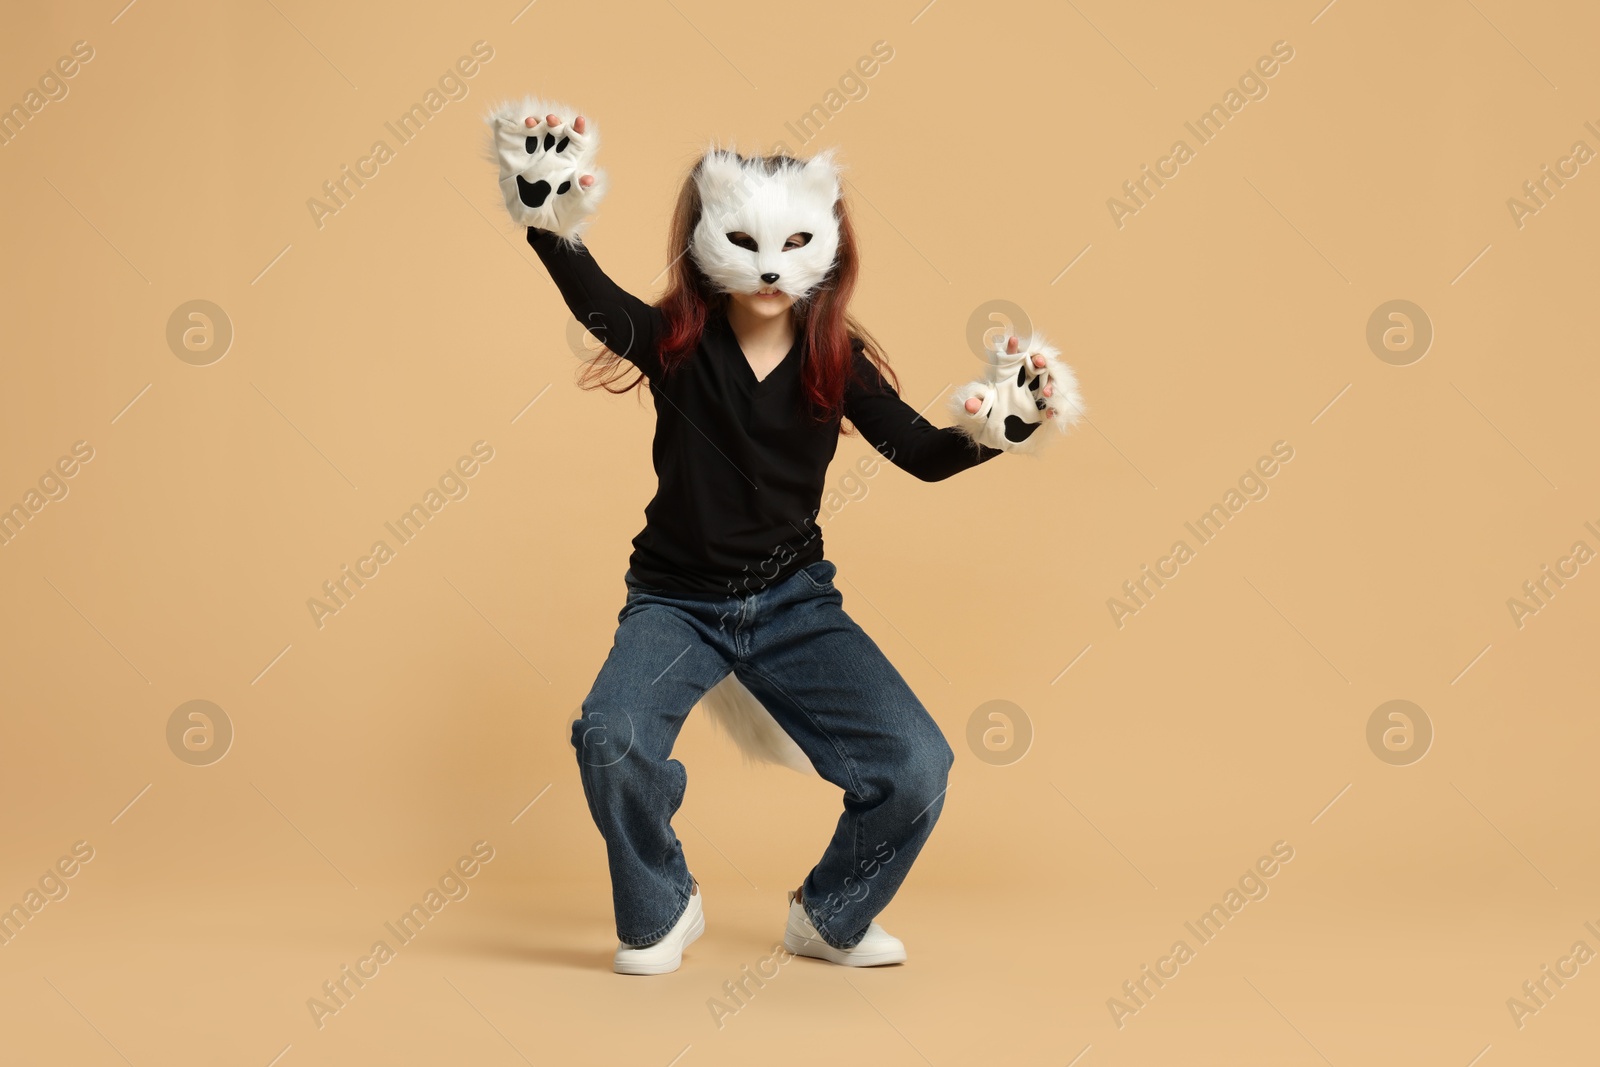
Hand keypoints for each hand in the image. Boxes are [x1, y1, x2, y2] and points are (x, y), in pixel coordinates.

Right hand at [488, 97, 606, 237]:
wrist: (532, 223)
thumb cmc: (557, 215)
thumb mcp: (569, 206)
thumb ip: (578, 192)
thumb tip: (589, 180)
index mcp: (567, 162)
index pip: (576, 140)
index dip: (578, 129)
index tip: (579, 121)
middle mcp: (550, 153)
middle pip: (555, 130)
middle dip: (555, 121)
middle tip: (552, 121)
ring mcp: (531, 153)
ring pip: (534, 129)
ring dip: (534, 121)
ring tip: (531, 123)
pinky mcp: (513, 156)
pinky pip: (510, 136)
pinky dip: (510, 125)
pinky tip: (513, 126)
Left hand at [964, 336, 1056, 415]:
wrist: (999, 431)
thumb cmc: (990, 413)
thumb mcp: (981, 411)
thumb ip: (976, 406)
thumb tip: (969, 405)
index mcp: (1010, 373)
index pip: (1011, 357)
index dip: (1012, 348)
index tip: (1012, 339)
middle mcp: (1026, 378)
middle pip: (1036, 362)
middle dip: (1039, 359)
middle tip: (1039, 361)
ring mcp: (1037, 391)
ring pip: (1048, 380)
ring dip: (1050, 383)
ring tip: (1045, 393)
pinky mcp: (1044, 406)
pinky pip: (1053, 403)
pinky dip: (1053, 408)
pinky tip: (1049, 414)